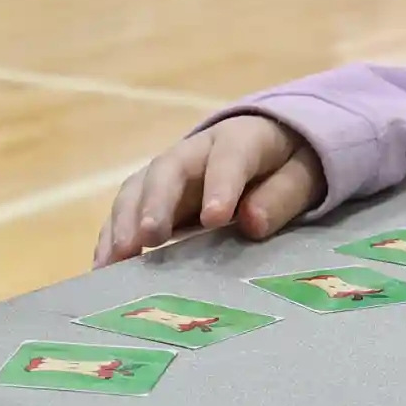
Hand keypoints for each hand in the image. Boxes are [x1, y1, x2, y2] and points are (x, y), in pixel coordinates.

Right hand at [94, 115, 323, 265]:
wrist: (269, 144)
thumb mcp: (302, 176)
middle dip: (155, 203)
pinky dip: (112, 236)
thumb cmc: (287, 164)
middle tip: (148, 239)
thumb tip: (251, 222)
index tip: (215, 219)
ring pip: (138, 188)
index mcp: (239, 140)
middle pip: (167, 169)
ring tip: (114, 260)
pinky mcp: (153, 194)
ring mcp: (169, 172)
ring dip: (123, 223)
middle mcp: (195, 151)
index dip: (221, 185)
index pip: (228, 158)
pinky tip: (103, 266)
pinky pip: (128, 211)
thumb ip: (281, 196)